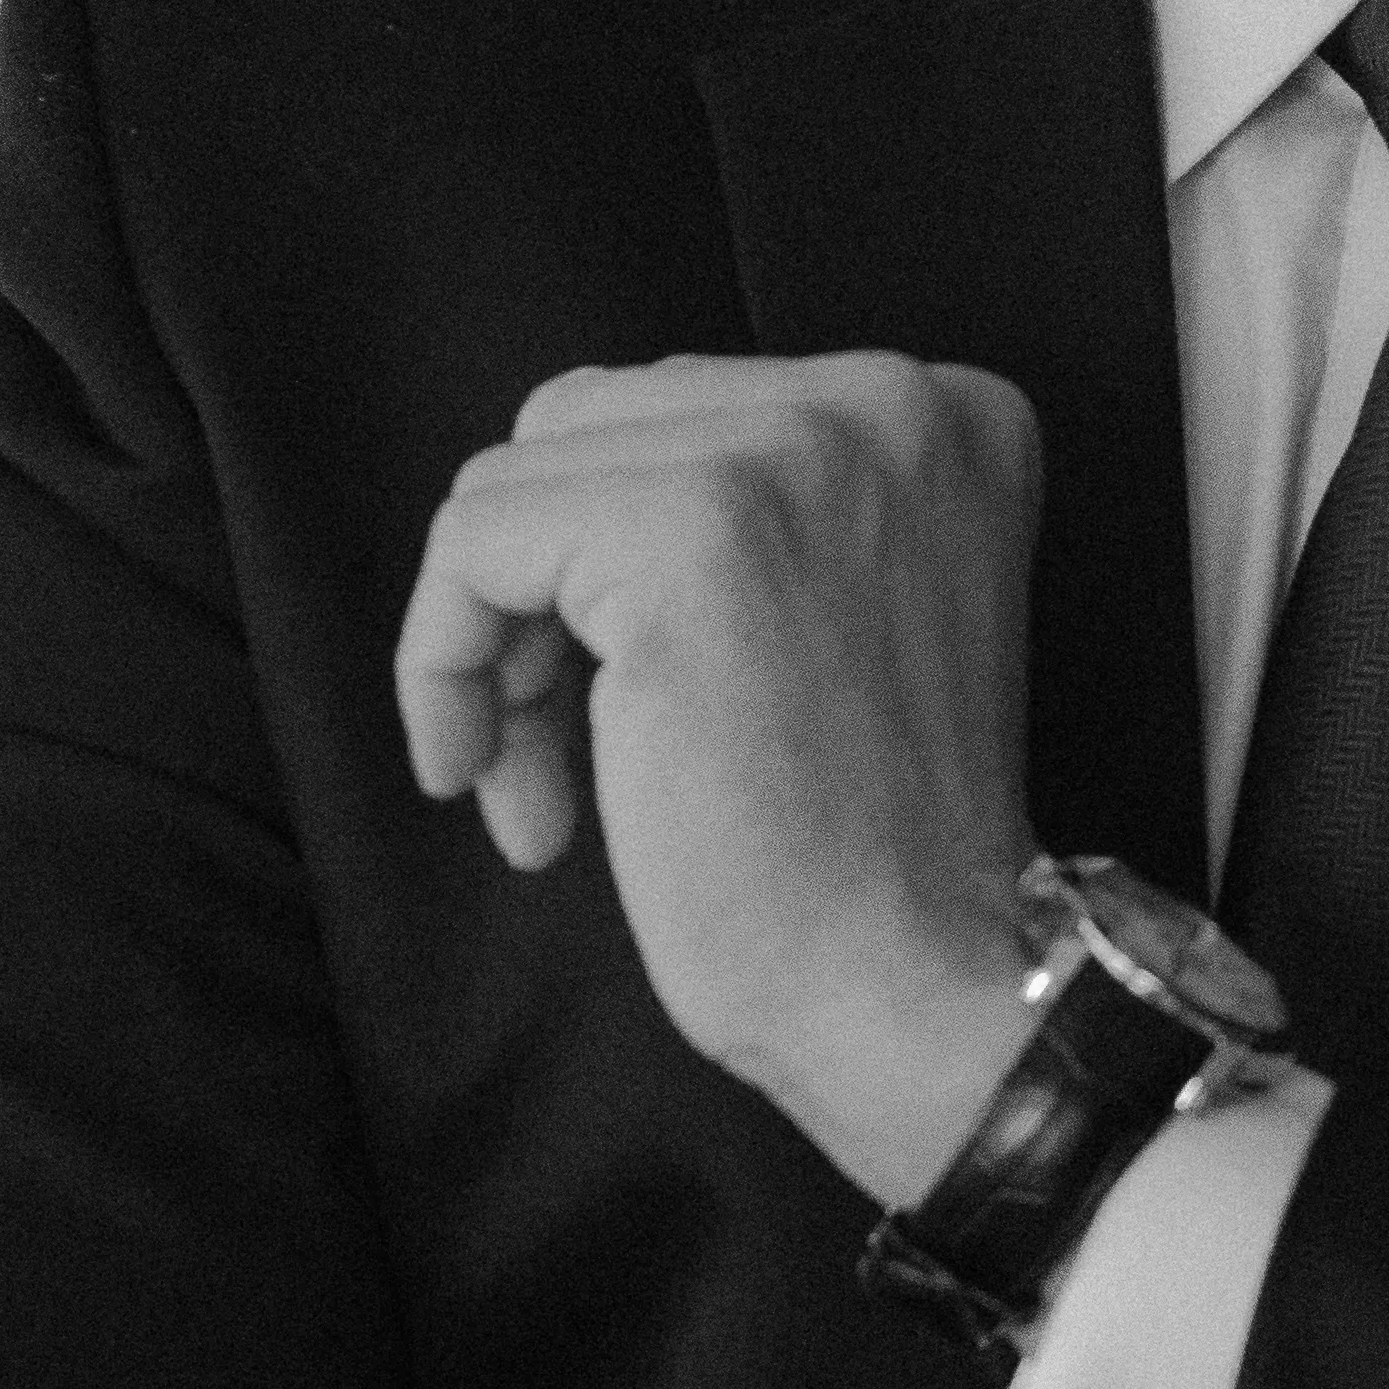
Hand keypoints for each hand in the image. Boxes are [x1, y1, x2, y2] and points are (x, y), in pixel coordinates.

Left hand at [393, 353, 1045, 1206]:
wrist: (923, 987)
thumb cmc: (869, 852)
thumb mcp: (844, 615)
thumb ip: (748, 521)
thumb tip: (539, 507)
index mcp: (944, 413)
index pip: (687, 413)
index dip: (613, 559)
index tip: (621, 695)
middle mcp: (888, 401)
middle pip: (592, 426)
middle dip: (545, 587)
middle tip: (559, 743)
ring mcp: (794, 454)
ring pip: (518, 479)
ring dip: (495, 643)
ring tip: (535, 783)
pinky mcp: (690, 535)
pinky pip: (474, 544)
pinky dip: (444, 664)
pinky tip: (491, 783)